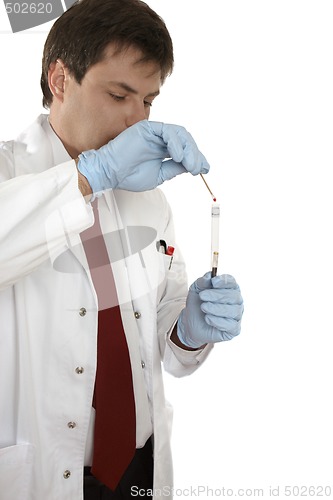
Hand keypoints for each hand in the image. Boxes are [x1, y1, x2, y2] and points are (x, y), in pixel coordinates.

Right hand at [77, 120, 208, 192]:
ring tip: (190, 164)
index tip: (205, 169)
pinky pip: (168, 132)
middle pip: (185, 141)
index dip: (196, 158)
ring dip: (188, 150)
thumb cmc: (129, 175)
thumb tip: (192, 167)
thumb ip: (175, 168)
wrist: (111, 174)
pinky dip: (176, 143)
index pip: (185, 150)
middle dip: (195, 155)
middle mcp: (160, 140)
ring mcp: (154, 133)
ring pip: (180, 134)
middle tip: (198, 169)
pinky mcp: (148, 128)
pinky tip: (178, 156)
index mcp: (163, 150)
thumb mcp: (159, 175)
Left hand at [177, 273, 243, 348]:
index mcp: (229, 289)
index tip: (214, 281)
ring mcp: (236, 315)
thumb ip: (202, 282)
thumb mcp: (195, 290)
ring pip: (233, 311)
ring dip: (216, 308)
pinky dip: (218, 321)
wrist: (191, 324)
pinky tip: (207, 318)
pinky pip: (231, 325)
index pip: (232, 282)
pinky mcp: (234, 329)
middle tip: (203, 296)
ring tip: (204, 307)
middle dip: (217, 295)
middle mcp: (236, 301)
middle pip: (234, 296)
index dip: (224, 281)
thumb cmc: (197, 305)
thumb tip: (209, 276)